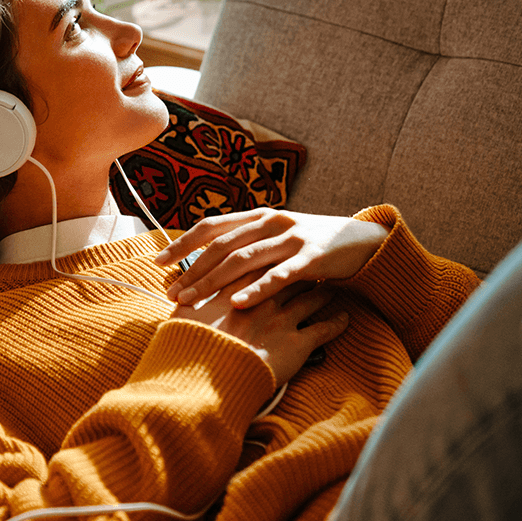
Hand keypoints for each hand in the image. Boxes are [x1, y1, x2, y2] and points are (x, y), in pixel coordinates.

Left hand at [155, 208, 389, 309]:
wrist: (363, 241)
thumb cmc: (311, 245)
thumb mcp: (277, 239)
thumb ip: (247, 246)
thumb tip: (206, 264)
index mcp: (258, 216)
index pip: (211, 226)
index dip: (182, 243)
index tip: (158, 263)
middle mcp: (271, 221)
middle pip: (221, 245)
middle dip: (192, 270)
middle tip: (171, 292)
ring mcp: (292, 237)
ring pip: (244, 258)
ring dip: (213, 281)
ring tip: (191, 300)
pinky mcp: (313, 256)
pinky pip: (280, 275)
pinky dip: (257, 289)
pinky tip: (238, 304)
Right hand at [172, 271, 347, 383]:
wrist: (207, 378)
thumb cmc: (191, 347)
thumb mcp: (182, 317)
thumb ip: (185, 301)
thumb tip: (177, 294)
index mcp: (236, 287)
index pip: (257, 261)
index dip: (268, 254)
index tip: (276, 249)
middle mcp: (263, 297)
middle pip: (288, 272)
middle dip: (299, 264)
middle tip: (310, 260)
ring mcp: (283, 318)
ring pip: (311, 296)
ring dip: (323, 289)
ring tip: (331, 285)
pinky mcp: (298, 344)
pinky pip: (324, 329)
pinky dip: (337, 323)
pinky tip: (345, 319)